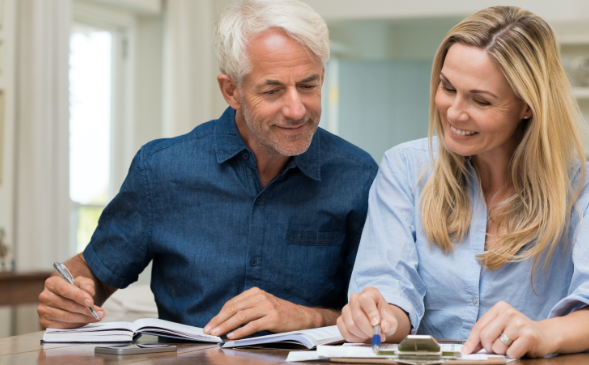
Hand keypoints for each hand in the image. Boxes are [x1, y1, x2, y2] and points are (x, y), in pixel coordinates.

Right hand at [38, 275, 104, 328]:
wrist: (68, 296)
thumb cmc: (75, 288)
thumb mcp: (82, 281)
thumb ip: (86, 284)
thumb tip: (89, 292)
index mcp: (52, 283)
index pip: (66, 290)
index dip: (79, 296)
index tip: (91, 302)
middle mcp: (45, 297)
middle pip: (68, 305)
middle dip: (86, 310)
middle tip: (100, 313)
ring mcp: (44, 311)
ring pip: (67, 317)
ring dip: (84, 318)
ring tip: (96, 317)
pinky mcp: (46, 323)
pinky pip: (63, 326)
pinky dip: (77, 325)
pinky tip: (85, 321)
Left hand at [203, 287, 331, 339]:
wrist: (302, 317)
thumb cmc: (279, 314)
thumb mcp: (262, 306)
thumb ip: (247, 309)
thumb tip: (224, 321)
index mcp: (255, 292)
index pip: (232, 303)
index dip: (219, 315)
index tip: (210, 324)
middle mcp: (260, 297)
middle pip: (234, 309)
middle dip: (218, 321)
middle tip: (208, 330)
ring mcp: (267, 307)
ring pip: (241, 316)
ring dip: (226, 326)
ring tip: (216, 334)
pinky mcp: (273, 318)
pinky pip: (253, 325)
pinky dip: (241, 331)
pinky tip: (232, 336)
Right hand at [337, 286, 407, 342]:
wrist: (377, 323)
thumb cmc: (384, 319)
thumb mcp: (392, 320)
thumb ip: (391, 323)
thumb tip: (384, 327)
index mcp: (369, 293)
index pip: (365, 299)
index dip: (370, 312)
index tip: (376, 323)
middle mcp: (355, 298)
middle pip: (357, 315)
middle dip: (368, 329)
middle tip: (377, 335)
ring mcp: (346, 309)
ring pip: (351, 325)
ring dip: (363, 335)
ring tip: (370, 335)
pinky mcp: (340, 320)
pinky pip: (345, 332)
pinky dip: (355, 338)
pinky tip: (362, 336)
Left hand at [462, 301, 551, 358]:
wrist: (545, 335)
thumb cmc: (518, 333)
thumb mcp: (500, 328)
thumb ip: (484, 334)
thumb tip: (467, 348)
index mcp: (500, 307)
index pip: (479, 326)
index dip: (471, 341)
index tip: (466, 351)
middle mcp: (509, 312)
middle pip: (485, 336)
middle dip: (488, 348)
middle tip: (497, 348)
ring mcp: (519, 323)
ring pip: (497, 346)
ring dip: (502, 352)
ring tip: (511, 346)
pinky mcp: (529, 336)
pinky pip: (511, 353)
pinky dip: (513, 355)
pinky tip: (519, 348)